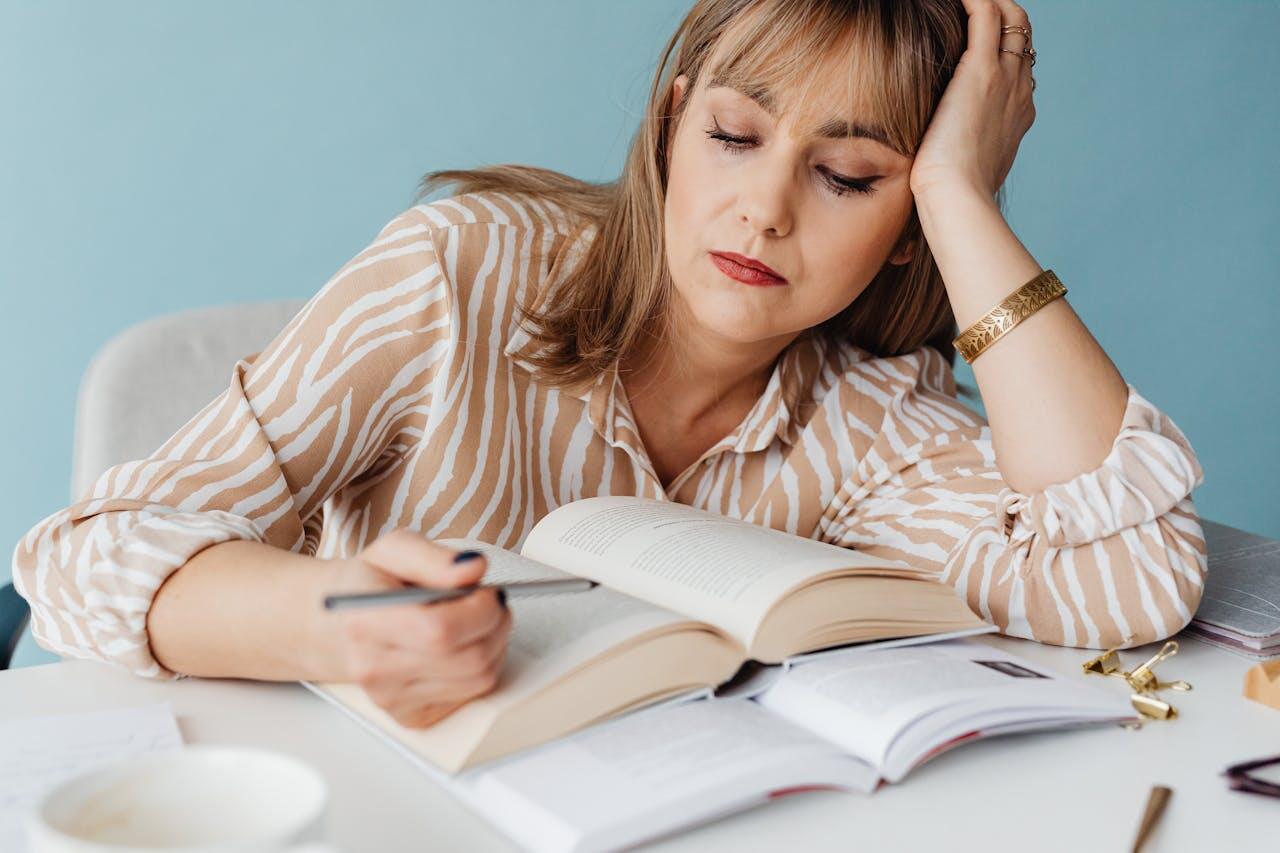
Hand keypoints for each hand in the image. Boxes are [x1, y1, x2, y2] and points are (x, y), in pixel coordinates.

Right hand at [317, 529, 511, 727]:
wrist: (334, 626)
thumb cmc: (369, 585)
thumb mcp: (395, 549)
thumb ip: (435, 557)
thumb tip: (475, 568)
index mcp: (364, 622)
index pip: (441, 631)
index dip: (481, 610)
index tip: (487, 591)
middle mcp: (374, 669)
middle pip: (469, 658)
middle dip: (495, 624)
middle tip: (490, 602)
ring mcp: (391, 699)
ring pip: (478, 679)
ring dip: (494, 645)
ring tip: (477, 621)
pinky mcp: (410, 717)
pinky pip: (470, 696)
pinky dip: (480, 668)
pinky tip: (461, 647)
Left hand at [908, 0, 1036, 199]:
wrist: (959, 197)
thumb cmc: (955, 194)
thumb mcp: (969, 170)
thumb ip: (965, 153)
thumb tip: (944, 159)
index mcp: (1019, 113)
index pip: (1020, 66)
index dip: (1006, 47)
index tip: (982, 41)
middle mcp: (1020, 90)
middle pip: (1023, 35)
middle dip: (1004, 16)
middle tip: (975, 9)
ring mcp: (1005, 78)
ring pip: (1013, 18)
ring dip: (991, 2)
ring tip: (966, 1)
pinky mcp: (980, 71)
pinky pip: (985, 15)